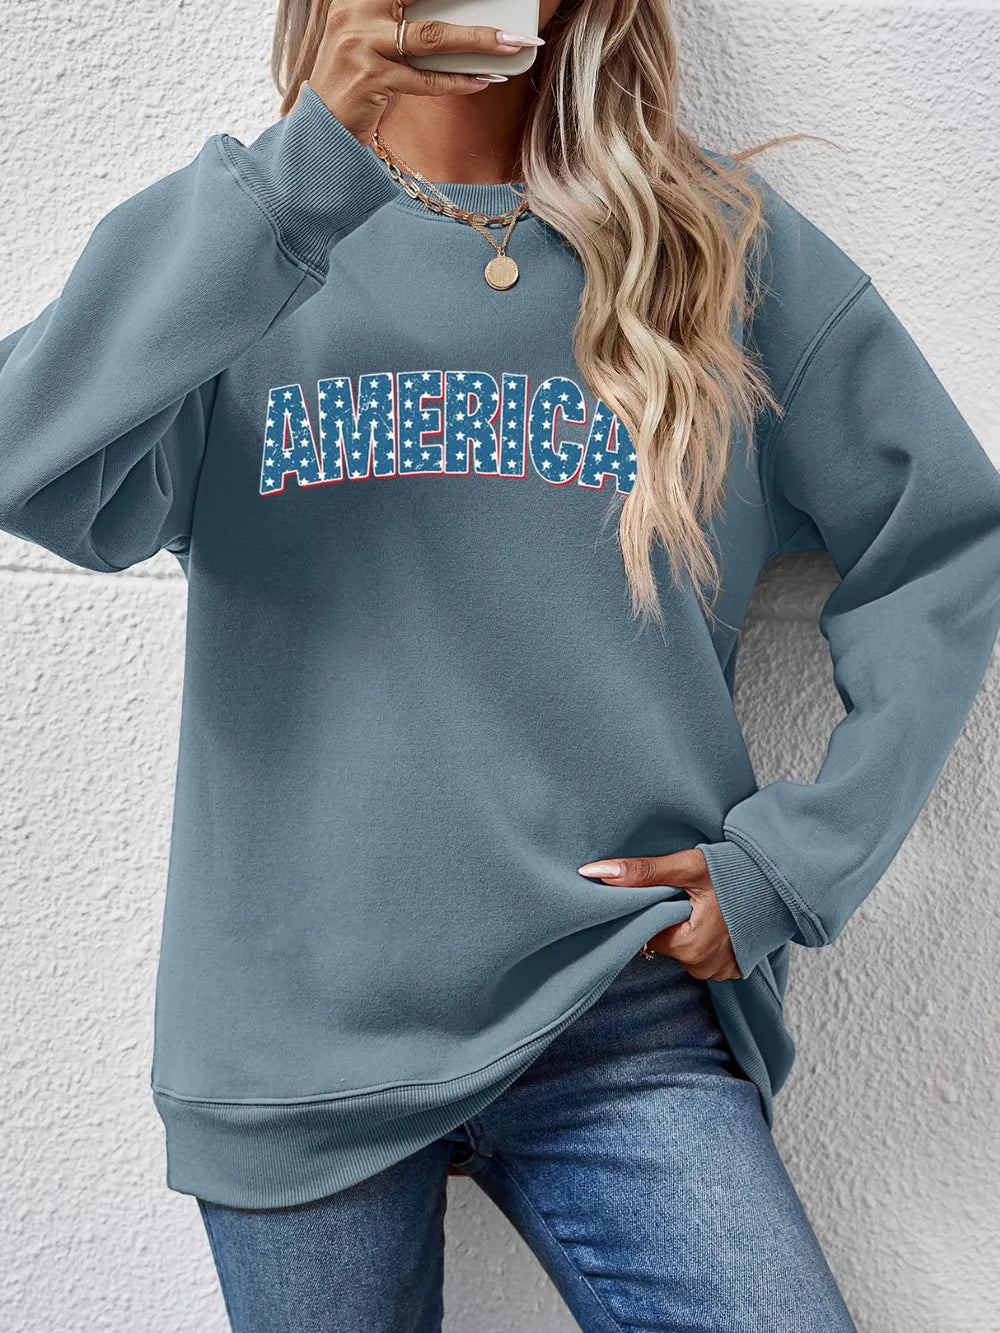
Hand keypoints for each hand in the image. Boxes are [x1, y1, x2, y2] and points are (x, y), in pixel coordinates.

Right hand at [306, 0, 529, 144]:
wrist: (322, 128)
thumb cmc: (354, 84)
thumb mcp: (373, 43)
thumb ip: (404, 25)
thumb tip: (459, 22)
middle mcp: (356, 13)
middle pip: (425, 0)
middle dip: (471, 7)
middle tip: (510, 21)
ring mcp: (361, 44)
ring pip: (432, 38)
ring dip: (477, 40)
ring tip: (510, 44)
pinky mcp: (370, 78)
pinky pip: (425, 79)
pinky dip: (457, 81)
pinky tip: (481, 80)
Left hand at [577, 848, 741, 981]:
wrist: (786, 880)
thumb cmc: (738, 871)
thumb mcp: (687, 866)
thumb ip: (642, 872)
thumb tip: (595, 873)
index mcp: (688, 948)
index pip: (647, 932)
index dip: (649, 910)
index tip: (658, 892)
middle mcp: (704, 968)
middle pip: (666, 942)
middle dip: (668, 918)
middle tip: (683, 892)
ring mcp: (722, 972)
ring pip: (685, 948)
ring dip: (687, 927)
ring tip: (703, 902)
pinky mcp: (735, 968)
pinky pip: (706, 954)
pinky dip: (706, 936)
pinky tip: (716, 915)